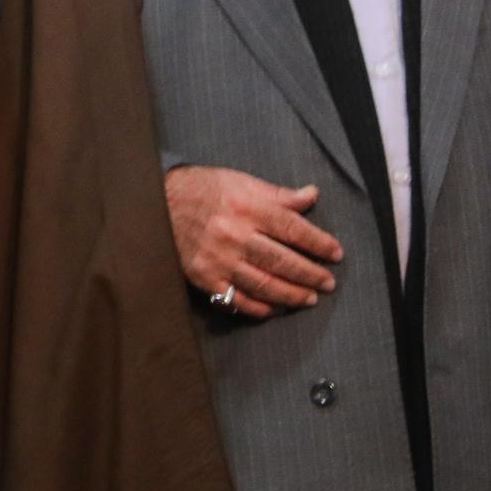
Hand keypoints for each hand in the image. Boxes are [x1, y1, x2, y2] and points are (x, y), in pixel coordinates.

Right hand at [165, 165, 341, 320]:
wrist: (154, 201)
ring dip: (291, 294)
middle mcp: (233, 234)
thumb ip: (277, 194)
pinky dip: (258, 308)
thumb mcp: (239, 181)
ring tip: (309, 299)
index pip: (292, 228)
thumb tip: (312, 195)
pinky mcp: (204, 277)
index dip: (318, 243)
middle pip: (282, 260)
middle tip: (328, 282)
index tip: (335, 254)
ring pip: (264, 283)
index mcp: (245, 207)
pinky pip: (236, 299)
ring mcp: (218, 259)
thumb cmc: (202, 189)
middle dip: (310, 274)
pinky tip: (274, 309)